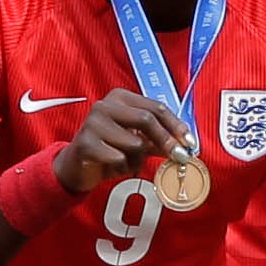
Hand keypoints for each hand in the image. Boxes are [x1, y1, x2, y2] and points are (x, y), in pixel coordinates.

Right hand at [53, 89, 188, 195]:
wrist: (75, 166)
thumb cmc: (108, 150)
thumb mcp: (135, 141)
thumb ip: (157, 139)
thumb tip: (185, 145)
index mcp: (120, 97)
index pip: (156, 107)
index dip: (176, 125)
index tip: (190, 142)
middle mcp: (105, 105)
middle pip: (147, 120)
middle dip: (167, 140)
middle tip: (179, 157)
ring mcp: (93, 123)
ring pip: (135, 143)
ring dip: (138, 160)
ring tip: (126, 162)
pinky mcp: (86, 143)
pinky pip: (119, 158)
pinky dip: (122, 167)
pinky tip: (112, 167)